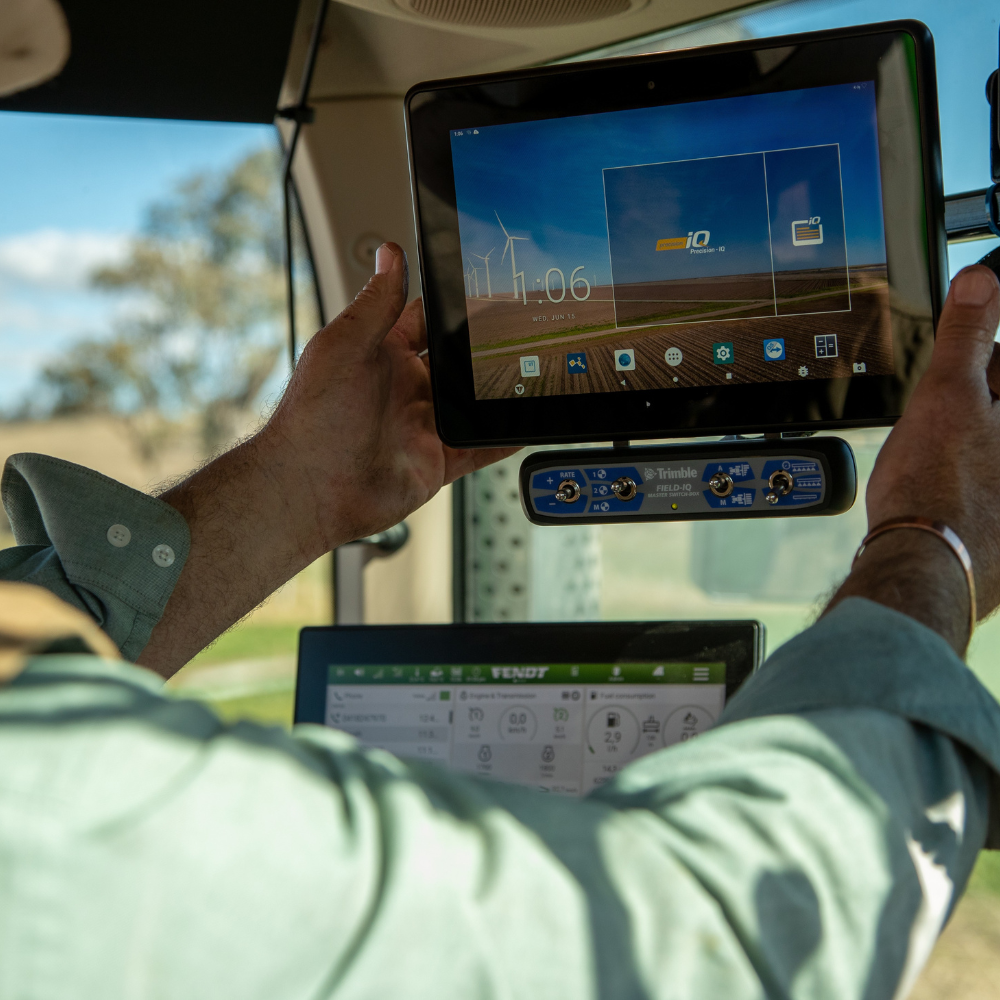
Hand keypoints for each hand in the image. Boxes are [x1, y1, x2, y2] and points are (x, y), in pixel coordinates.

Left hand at [263, 243, 514, 547]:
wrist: (311, 489)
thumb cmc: (313, 418)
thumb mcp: (345, 346)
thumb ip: (377, 304)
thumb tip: (390, 255)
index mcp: (381, 356)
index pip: (424, 321)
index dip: (451, 306)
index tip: (484, 290)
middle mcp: (403, 389)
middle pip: (455, 362)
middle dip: (482, 351)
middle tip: (520, 333)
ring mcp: (421, 426)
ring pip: (471, 404)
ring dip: (496, 393)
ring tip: (530, 374)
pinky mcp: (435, 462)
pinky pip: (478, 448)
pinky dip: (501, 439)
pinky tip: (521, 425)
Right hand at [830, 265, 999, 649]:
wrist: (923, 565)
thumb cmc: (937, 491)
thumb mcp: (946, 395)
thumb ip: (968, 335)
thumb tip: (981, 282)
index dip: (984, 346)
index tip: (968, 338)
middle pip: (999, 397)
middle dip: (980, 385)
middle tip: (946, 404)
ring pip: (993, 434)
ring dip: (974, 423)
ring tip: (940, 442)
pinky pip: (986, 468)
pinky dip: (972, 460)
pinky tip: (946, 470)